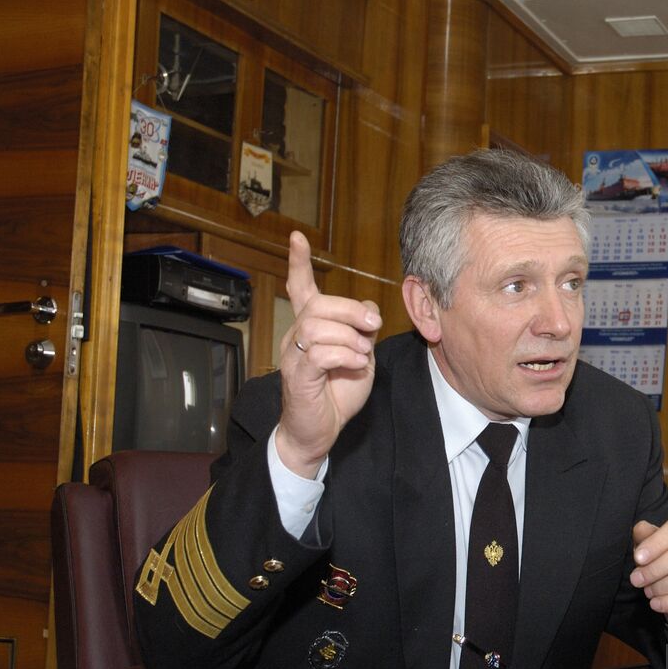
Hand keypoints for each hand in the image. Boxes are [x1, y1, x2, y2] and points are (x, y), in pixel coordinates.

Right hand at [276, 231, 381, 476]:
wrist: (320, 430)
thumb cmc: (337, 392)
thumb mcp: (359, 355)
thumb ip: (362, 330)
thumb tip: (369, 310)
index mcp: (312, 327)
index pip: (301, 288)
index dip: (298, 263)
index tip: (297, 238)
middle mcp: (297, 336)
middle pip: (318, 304)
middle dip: (350, 310)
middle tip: (373, 327)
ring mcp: (294, 355)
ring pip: (318, 326)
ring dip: (350, 337)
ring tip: (362, 355)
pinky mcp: (297, 376)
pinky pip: (318, 353)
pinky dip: (344, 356)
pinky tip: (357, 365)